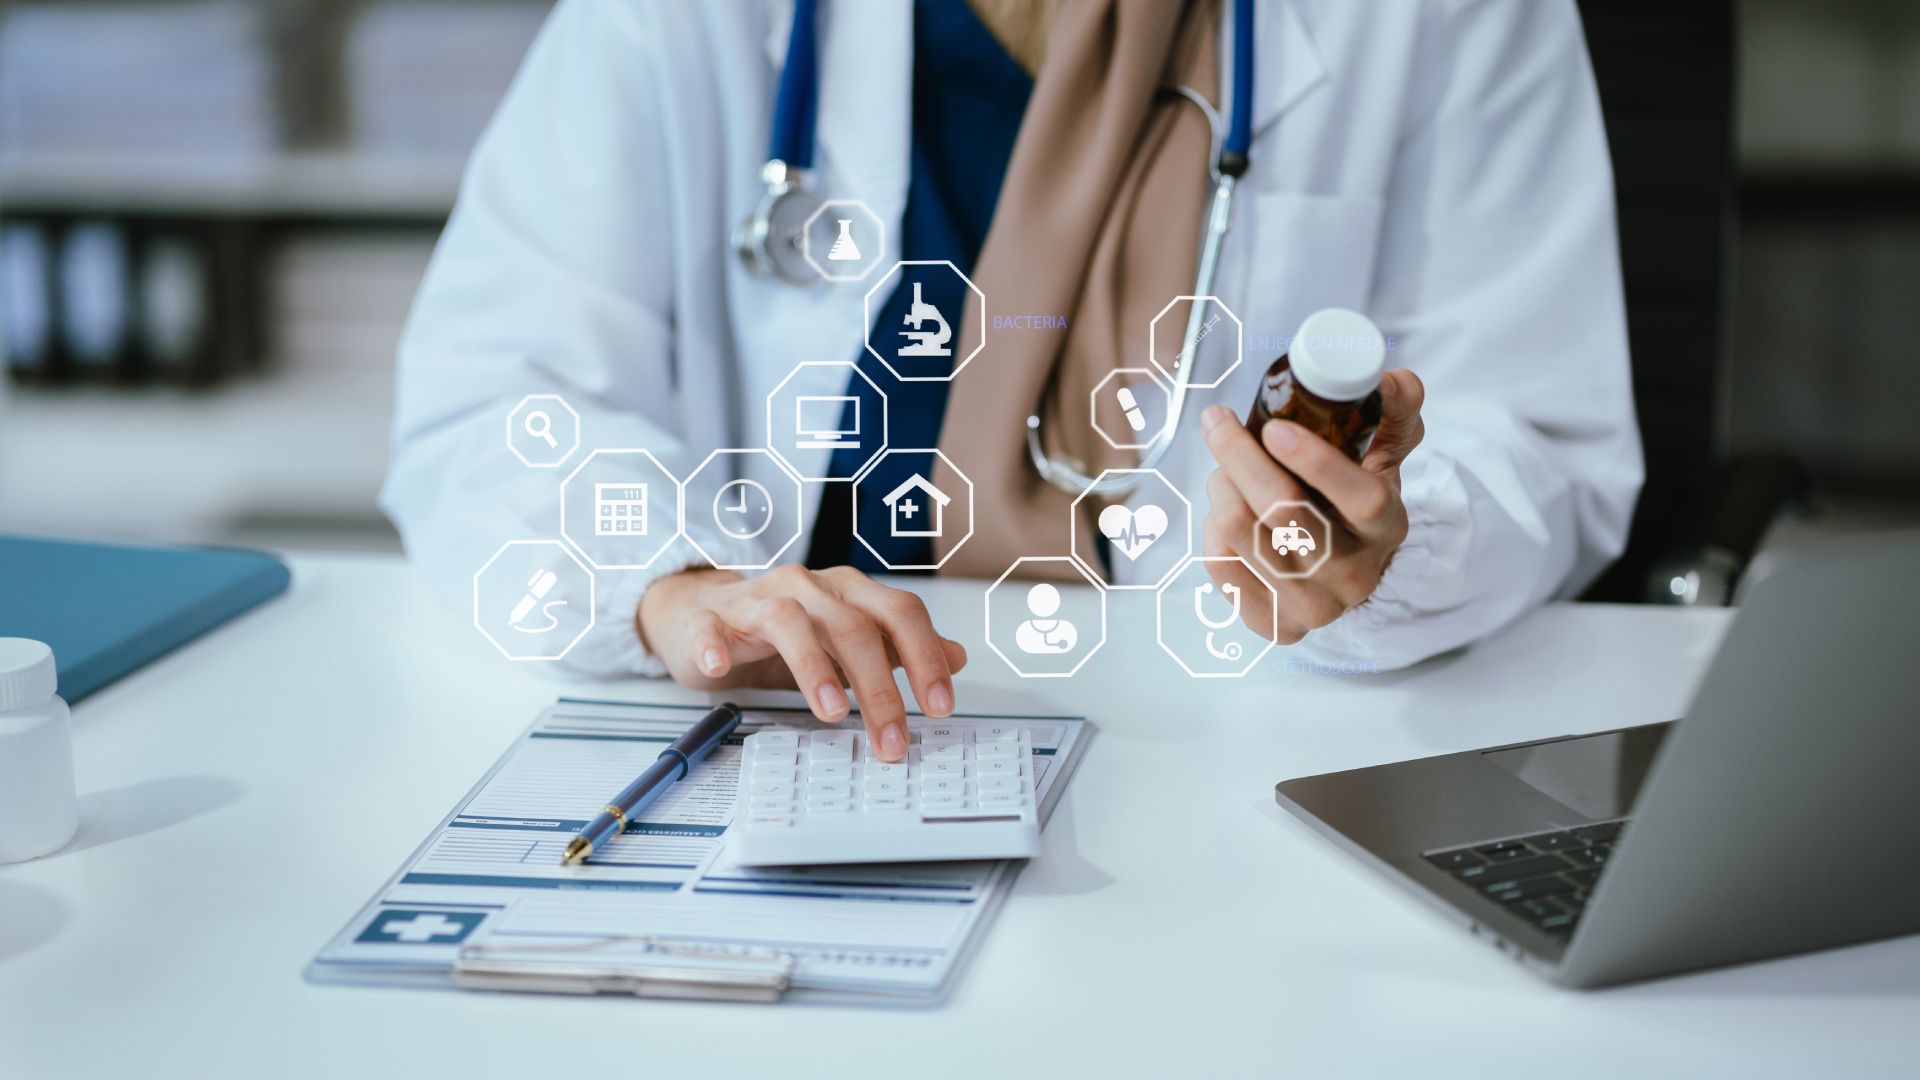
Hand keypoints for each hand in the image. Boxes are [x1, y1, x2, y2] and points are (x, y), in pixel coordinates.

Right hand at [637, 565, 966, 760]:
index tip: (940, 706)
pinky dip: (716, 645)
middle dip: (878, 688)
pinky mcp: (711, 618)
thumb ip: (900, 647)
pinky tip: (720, 667)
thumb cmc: (785, 626)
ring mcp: (758, 600)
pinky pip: (712, 627)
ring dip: (814, 668)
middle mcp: (809, 587)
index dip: (925, 657)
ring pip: (791, 622)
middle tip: (891, 739)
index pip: (899, 614)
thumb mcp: (849, 636)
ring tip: (831, 713)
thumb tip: (957, 658)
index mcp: (848, 591)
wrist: (705, 610)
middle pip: (852, 627)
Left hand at [1198, 369, 1425, 642]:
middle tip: (1219, 422)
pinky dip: (1211, 527)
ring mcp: (1313, 606)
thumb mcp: (1383, 458)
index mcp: (1387, 528)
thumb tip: (1393, 379)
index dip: (1316, 462)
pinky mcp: (1273, 624)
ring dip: (1221, 485)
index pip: (1361, 499)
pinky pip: (1219, 563)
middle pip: (1282, 513)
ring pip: (1241, 533)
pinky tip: (1226, 510)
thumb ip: (1392, 413)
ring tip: (1223, 466)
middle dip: (1239, 458)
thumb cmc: (1357, 502)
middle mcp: (1353, 576)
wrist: (1348, 572)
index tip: (1274, 428)